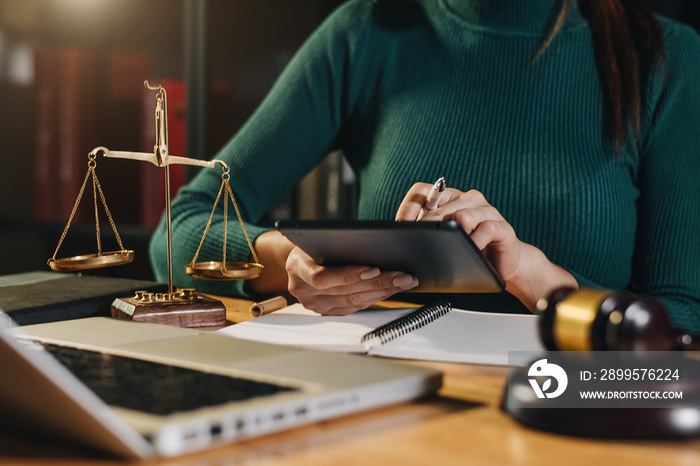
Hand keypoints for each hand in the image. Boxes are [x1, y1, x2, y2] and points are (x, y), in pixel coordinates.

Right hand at [285, 247, 418, 314]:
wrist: (301, 259)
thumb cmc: (313, 244)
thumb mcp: (320, 237)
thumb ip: (339, 243)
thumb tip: (374, 245)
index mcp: (297, 268)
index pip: (322, 277)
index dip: (349, 275)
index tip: (374, 269)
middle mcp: (303, 290)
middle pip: (345, 290)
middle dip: (379, 283)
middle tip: (402, 276)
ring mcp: (314, 304)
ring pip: (353, 301)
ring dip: (383, 291)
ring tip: (403, 282)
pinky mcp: (327, 311)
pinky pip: (354, 307)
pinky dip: (375, 298)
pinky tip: (391, 290)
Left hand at [395, 183, 577, 309]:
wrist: (505, 264)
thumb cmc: (471, 251)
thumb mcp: (445, 240)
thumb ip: (428, 233)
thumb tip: (401, 240)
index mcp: (450, 198)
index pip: (423, 190)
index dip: (409, 206)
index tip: (400, 225)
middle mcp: (468, 199)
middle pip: (439, 208)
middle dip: (425, 228)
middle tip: (419, 244)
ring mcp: (487, 210)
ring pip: (461, 216)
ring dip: (452, 235)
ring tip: (449, 249)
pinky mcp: (502, 226)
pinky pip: (486, 229)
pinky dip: (475, 243)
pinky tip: (472, 252)